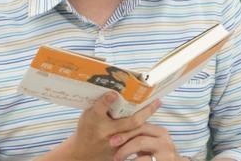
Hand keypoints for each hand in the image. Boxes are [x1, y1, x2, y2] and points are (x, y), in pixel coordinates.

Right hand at [39, 92, 161, 160]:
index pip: (100, 109)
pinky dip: (143, 128)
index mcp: (94, 120)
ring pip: (136, 130)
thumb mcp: (88, 114)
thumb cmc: (87, 128)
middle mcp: (105, 132)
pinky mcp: (121, 150)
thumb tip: (114, 88)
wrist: (85, 152)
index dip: (106, 101)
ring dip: (147, 118)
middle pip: (129, 122)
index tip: (113, 93)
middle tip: (156, 100)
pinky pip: (135, 137)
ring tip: (156, 104)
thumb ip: (100, 104)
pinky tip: (150, 118)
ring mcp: (115, 143)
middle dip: (144, 111)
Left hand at [109, 123, 184, 160]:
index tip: (111, 139)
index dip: (124, 132)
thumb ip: (139, 133)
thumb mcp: (150, 140)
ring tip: (116, 159)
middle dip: (124, 146)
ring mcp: (166, 155)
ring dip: (125, 155)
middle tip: (111, 148)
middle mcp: (165, 142)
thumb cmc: (156, 152)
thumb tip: (115, 127)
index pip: (140, 127)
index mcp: (160, 132)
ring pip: (141, 156)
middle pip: (140, 140)